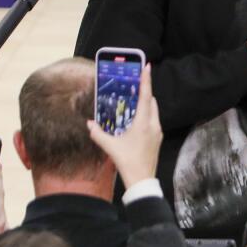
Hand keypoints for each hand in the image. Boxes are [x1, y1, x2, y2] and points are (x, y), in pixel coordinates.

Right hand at [87, 64, 162, 188]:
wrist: (142, 179)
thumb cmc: (127, 161)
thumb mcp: (110, 146)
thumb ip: (98, 133)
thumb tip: (88, 123)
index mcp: (143, 123)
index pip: (145, 96)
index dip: (146, 81)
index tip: (148, 67)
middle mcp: (153, 124)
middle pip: (151, 101)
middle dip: (145, 91)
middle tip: (136, 82)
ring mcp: (157, 131)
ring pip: (154, 110)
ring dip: (146, 103)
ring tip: (135, 98)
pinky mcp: (158, 138)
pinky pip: (154, 119)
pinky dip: (147, 113)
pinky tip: (137, 117)